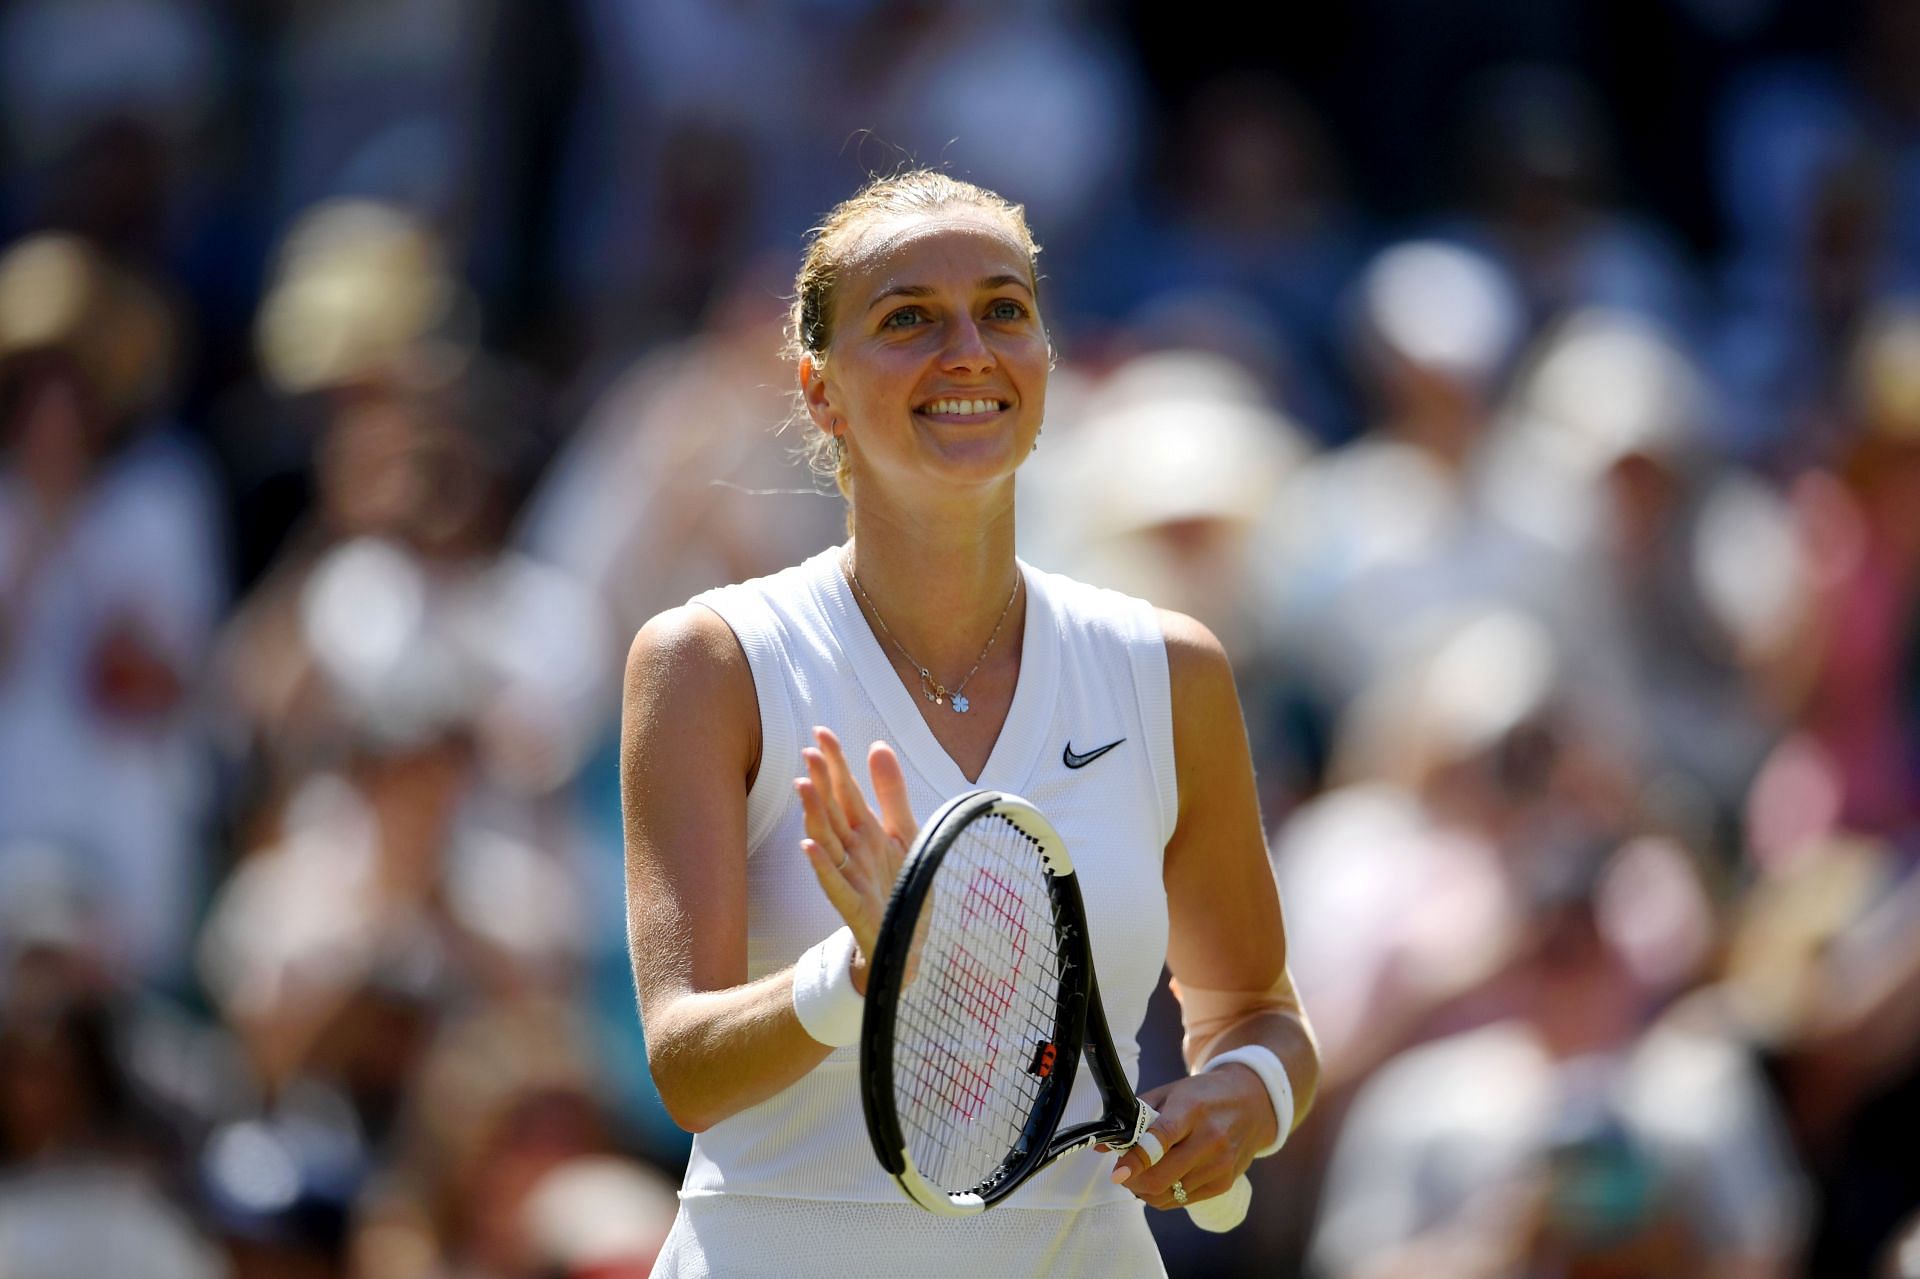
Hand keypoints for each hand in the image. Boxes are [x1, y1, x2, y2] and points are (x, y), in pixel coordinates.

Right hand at [795, 727, 916, 988]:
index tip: (820, 732)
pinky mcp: (854, 905)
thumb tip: (876, 746)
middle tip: (809, 752)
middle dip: (821, 781)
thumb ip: (891, 792)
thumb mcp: (905, 832)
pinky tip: (808, 847)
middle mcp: (853, 849)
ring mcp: (850, 876)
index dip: (834, 762)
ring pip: (826, 841)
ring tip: (803, 787)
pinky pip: (834, 884)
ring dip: (813, 815)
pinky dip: (821, 866)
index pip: (845, 789)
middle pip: (832, 810)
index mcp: (865, 829)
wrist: (909, 940)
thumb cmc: (902, 886)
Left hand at [1108, 1066, 1273, 1209]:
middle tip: (1123, 1171)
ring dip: (1146, 1189)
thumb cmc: (1204, 1096)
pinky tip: (1164, 1176)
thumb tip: (1103, 1144)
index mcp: (1192, 1109)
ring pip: (1168, 1195)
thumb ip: (1136, 1116)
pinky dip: (1164, 1193)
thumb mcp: (1170, 1092)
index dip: (1136, 1159)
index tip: (1117, 1173)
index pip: (1161, 1140)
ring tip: (1143, 1171)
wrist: (1252, 1104)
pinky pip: (1182, 1201)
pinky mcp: (1224, 1183)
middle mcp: (1210, 1140)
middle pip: (1161, 1178)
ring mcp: (1220, 1165)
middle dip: (1133, 1180)